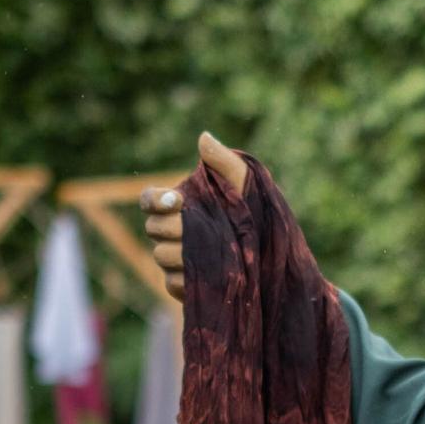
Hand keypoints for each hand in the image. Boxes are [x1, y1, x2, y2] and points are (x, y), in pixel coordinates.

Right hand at [138, 132, 247, 301]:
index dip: (156, 200)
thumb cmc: (258, 212)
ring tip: (215, 250)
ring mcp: (175, 260)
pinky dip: (190, 278)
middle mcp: (172, 232)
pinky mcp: (184, 286)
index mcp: (180, 204)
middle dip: (176, 226)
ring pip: (161, 255)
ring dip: (184, 252)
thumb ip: (223, 161)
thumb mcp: (245, 182)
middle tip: (205, 227)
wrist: (274, 254)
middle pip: (153, 228)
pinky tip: (213, 272)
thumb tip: (204, 137)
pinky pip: (173, 282)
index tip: (177, 200)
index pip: (149, 200)